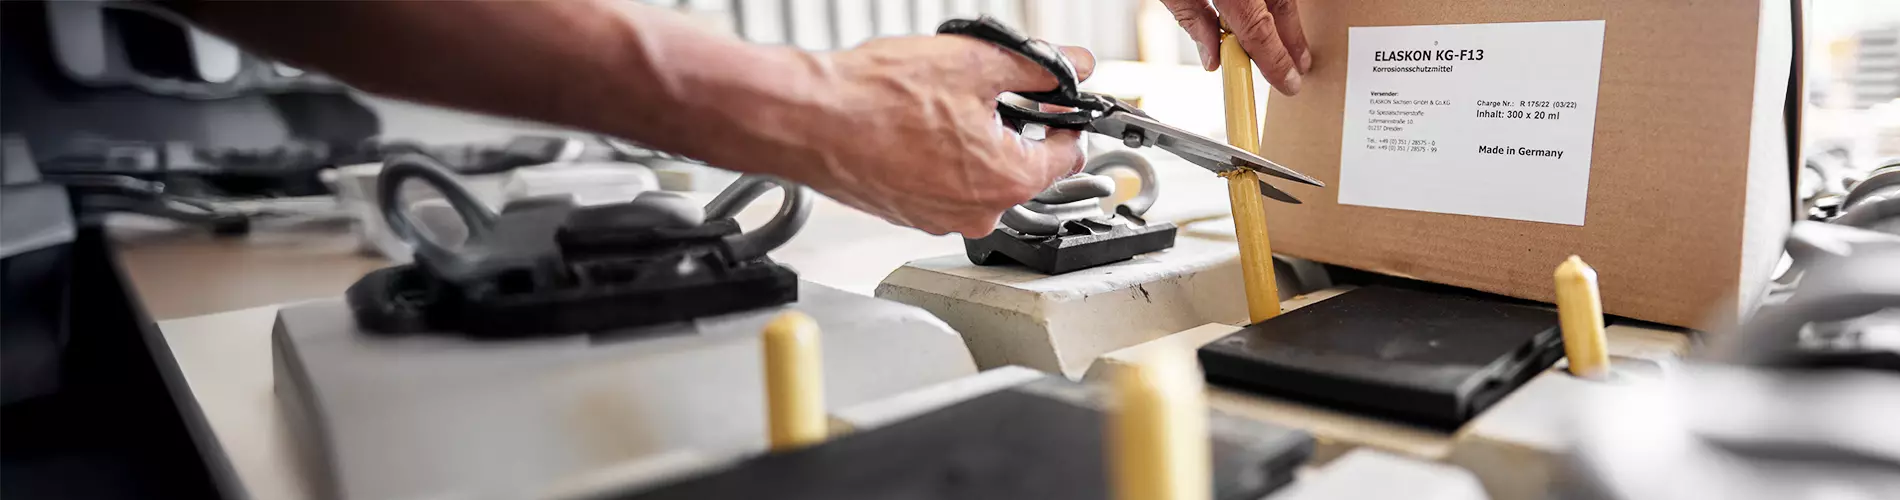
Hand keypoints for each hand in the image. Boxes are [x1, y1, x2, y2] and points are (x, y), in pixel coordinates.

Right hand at [785, 35, 1095, 236]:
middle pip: (1024, 167)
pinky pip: (944, 185)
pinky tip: (915, 126)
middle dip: (1014, 127)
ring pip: (981, 176)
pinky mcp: (909, 214)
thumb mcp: (974, 63)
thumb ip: (1037, 66)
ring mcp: (941, 218)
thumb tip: (1073, 64)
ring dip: (973, 142)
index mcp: (1008, 181)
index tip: (1052, 97)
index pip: (1069, 154)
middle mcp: (979, 212)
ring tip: (940, 106)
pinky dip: (939, 157)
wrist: (806, 120)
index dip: (1064, 116)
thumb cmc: (876, 98)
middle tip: (984, 91)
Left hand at [1160, 0, 1310, 95]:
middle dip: (1291, 41)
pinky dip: (1272, 2)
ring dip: (1285, 20)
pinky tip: (1271, 13)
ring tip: (1289, 43)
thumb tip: (1211, 57)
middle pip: (1280, 8)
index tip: (1289, 83)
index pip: (1258, 31)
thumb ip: (1191, 17)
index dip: (1276, 61)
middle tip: (1298, 67)